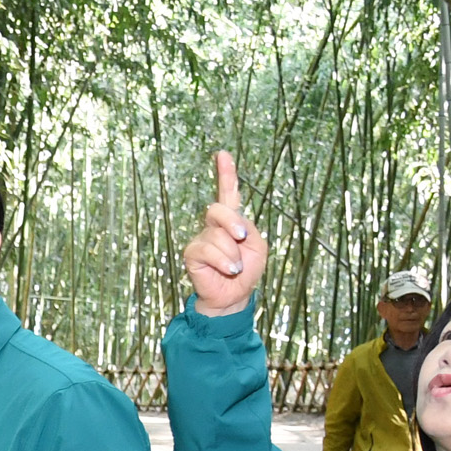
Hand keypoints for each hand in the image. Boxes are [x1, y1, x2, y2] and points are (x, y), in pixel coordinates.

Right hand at [179, 151, 269, 316]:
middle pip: (219, 209)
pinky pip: (208, 250)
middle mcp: (214, 226)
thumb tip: (230, 229)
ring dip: (232, 254)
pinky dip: (223, 261)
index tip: (222, 154)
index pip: (228, 193)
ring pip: (218, 235)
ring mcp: (201, 238)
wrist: (234, 295)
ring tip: (234, 267)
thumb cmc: (246, 271)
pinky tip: (226, 270)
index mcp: (232, 221)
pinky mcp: (192, 253)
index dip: (226, 173)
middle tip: (242, 238)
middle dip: (233, 223)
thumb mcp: (258, 245)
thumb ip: (248, 228)